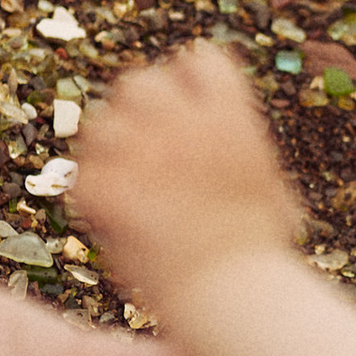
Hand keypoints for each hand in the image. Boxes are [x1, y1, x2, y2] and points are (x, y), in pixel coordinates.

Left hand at [74, 43, 303, 318]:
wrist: (235, 296)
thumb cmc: (261, 254)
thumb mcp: (272, 188)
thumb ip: (243, 150)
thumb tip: (235, 139)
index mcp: (231, 115)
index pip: (201, 59)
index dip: (190, 80)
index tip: (187, 106)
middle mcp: (185, 122)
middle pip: (140, 82)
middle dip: (138, 111)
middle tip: (143, 145)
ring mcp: (143, 153)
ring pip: (101, 123)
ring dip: (108, 150)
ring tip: (123, 181)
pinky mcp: (109, 188)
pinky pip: (83, 173)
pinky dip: (93, 194)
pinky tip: (109, 215)